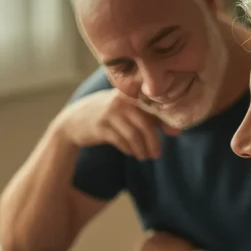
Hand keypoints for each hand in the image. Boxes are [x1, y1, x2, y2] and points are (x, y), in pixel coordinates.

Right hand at [54, 89, 172, 159]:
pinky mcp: (101, 127)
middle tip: (157, 154)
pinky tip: (133, 153)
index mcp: (130, 94)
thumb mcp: (128, 112)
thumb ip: (151, 118)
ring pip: (133, 135)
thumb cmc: (109, 116)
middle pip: (144, 123)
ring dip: (141, 149)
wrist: (74, 121)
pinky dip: (129, 150)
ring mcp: (109, 113)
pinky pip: (121, 141)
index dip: (166, 121)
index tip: (175, 134)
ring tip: (145, 157)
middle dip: (153, 142)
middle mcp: (120, 101)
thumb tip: (177, 132)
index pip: (154, 106)